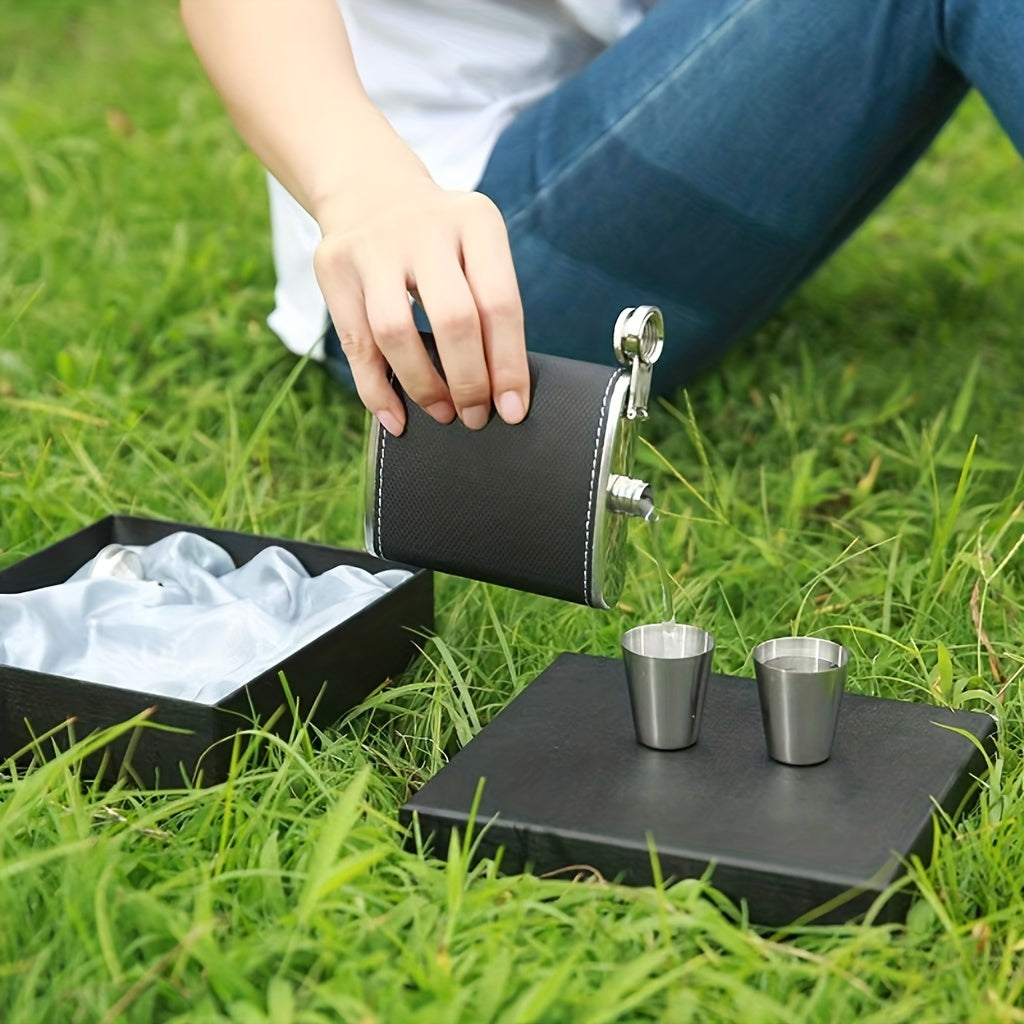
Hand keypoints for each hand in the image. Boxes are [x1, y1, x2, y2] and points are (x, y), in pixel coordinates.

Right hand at [313, 179, 529, 435]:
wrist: (370, 191)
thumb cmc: (442, 244)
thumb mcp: (475, 252)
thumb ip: (488, 308)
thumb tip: (501, 394)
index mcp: (476, 221)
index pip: (499, 303)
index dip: (508, 365)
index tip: (513, 411)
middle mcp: (425, 227)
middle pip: (453, 319)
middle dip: (468, 381)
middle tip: (476, 417)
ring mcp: (373, 244)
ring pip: (396, 333)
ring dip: (423, 386)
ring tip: (442, 413)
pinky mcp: (334, 266)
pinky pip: (356, 344)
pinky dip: (377, 390)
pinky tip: (396, 417)